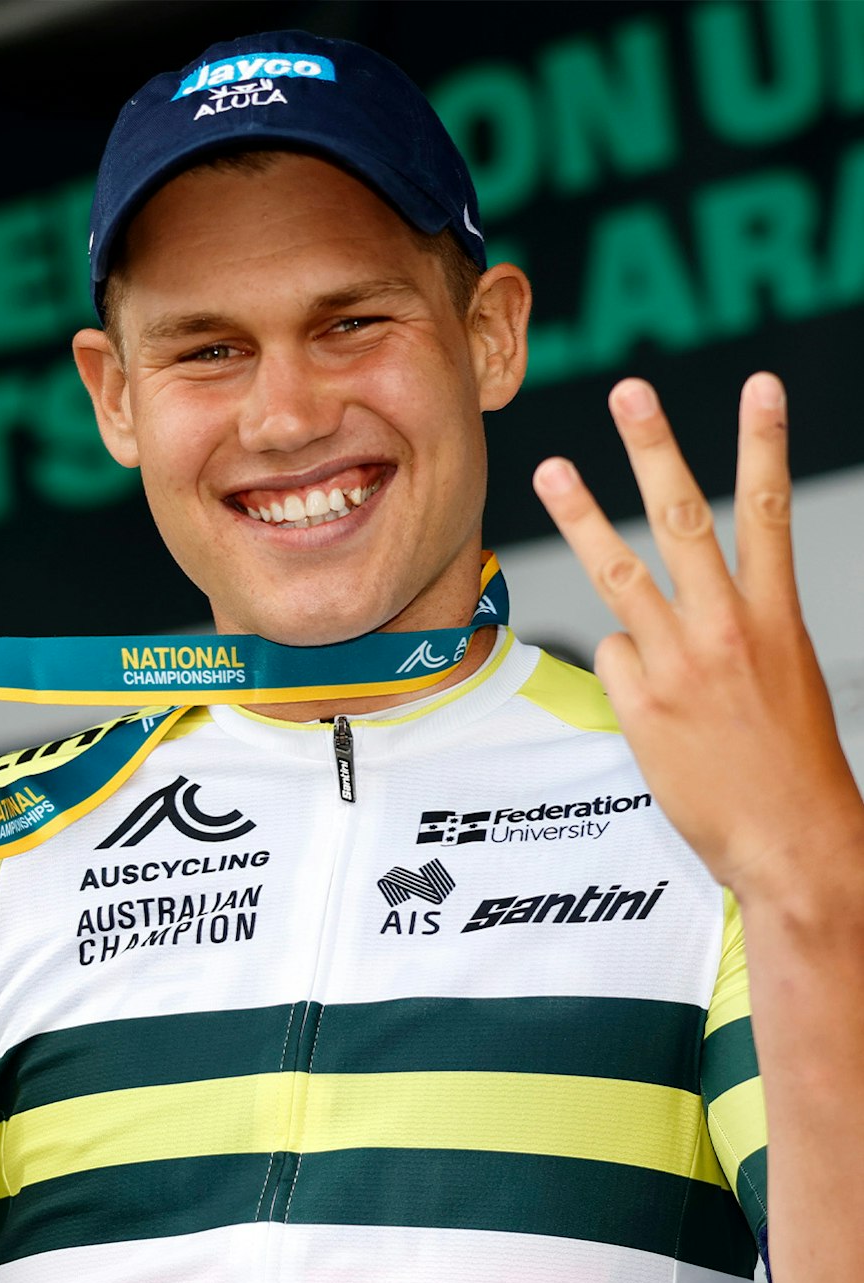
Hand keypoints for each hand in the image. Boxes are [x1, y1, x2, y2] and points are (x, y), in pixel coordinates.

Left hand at [532, 373, 863, 900]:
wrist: (791, 837)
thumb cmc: (787, 761)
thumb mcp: (781, 676)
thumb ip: (733, 628)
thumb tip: (668, 613)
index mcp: (775, 615)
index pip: (769, 510)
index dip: (765, 442)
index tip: (761, 385)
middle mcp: (728, 626)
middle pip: (684, 516)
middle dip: (656, 448)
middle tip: (631, 391)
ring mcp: (680, 661)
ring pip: (618, 570)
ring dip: (581, 514)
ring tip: (551, 467)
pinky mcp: (642, 702)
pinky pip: (611, 659)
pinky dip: (624, 671)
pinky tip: (654, 707)